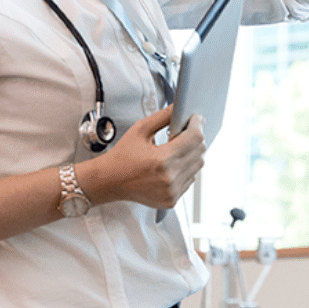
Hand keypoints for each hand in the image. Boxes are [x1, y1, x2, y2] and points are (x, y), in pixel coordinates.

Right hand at [82, 106, 204, 208]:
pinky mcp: (172, 200)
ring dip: (192, 154)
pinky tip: (173, 163)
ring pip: (198, 166)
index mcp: (162, 160)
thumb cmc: (122, 155)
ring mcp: (172, 191)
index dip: (197, 124)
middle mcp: (170, 178)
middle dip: (196, 138)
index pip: (194, 138)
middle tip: (187, 130)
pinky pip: (190, 179)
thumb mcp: (140, 130)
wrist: (108, 181)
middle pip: (200, 152)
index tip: (196, 118)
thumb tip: (180, 106)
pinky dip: (186, 168)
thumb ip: (163, 116)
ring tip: (178, 147)